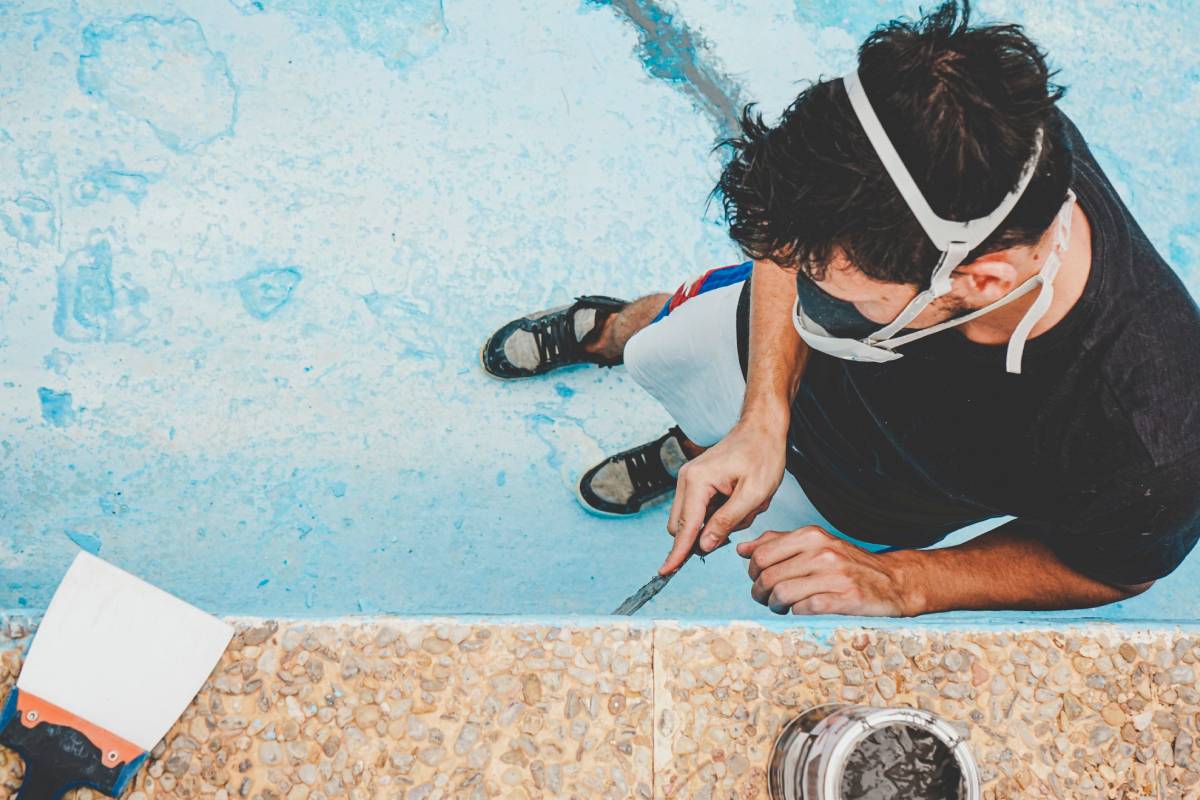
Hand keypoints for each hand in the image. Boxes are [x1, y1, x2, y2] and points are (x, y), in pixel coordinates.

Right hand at [661, 419, 786, 574]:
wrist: (763, 429)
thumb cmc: (762, 455)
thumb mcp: (753, 494)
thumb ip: (726, 521)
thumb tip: (703, 545)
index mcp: (698, 481)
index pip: (684, 527)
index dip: (677, 553)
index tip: (665, 572)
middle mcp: (687, 480)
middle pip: (683, 526)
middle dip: (709, 533)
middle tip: (741, 520)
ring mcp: (690, 480)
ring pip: (693, 519)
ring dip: (717, 522)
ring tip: (746, 504)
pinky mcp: (697, 482)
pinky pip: (701, 509)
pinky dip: (720, 513)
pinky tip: (740, 500)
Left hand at [737, 526, 915, 616]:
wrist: (893, 581)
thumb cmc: (847, 563)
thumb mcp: (814, 544)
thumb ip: (777, 543)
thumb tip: (743, 549)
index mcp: (811, 536)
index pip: (762, 554)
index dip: (752, 571)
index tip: (758, 579)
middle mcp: (822, 552)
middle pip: (768, 576)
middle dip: (760, 592)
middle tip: (765, 598)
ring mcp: (834, 576)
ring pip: (782, 593)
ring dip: (775, 605)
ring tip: (780, 607)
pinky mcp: (845, 599)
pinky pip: (804, 608)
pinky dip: (796, 612)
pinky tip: (800, 611)